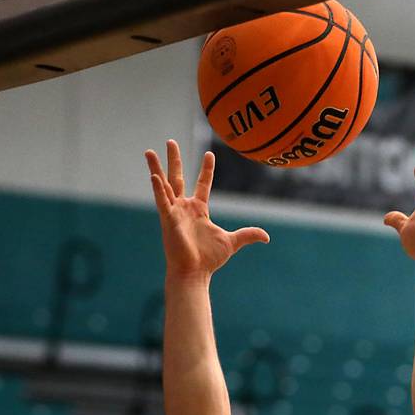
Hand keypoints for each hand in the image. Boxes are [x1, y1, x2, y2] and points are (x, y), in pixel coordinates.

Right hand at [145, 140, 268, 279]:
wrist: (195, 273)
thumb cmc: (209, 260)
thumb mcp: (232, 242)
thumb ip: (248, 235)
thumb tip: (266, 237)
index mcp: (199, 210)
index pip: (202, 184)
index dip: (206, 169)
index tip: (210, 154)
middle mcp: (184, 208)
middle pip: (177, 178)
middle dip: (174, 160)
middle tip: (170, 141)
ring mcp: (174, 213)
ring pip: (164, 185)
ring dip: (156, 168)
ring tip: (148, 151)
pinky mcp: (168, 221)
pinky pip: (162, 202)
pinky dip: (158, 189)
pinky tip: (154, 176)